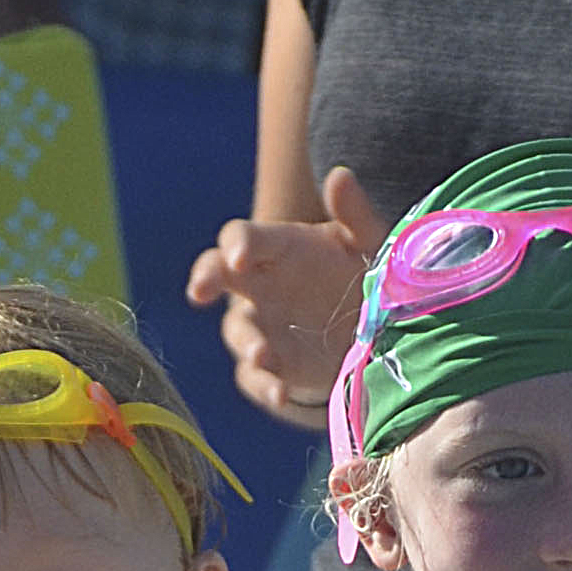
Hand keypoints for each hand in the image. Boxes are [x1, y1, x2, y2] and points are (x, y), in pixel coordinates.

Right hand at [185, 166, 381, 422]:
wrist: (370, 331)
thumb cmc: (359, 276)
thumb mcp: (366, 245)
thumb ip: (356, 214)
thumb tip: (339, 175)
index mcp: (277, 249)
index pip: (242, 238)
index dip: (235, 244)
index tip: (238, 255)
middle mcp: (260, 287)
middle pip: (218, 276)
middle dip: (207, 279)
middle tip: (200, 290)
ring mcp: (263, 329)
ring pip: (238, 332)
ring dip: (246, 343)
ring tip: (262, 355)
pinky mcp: (274, 368)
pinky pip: (257, 379)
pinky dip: (266, 387)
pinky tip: (281, 395)